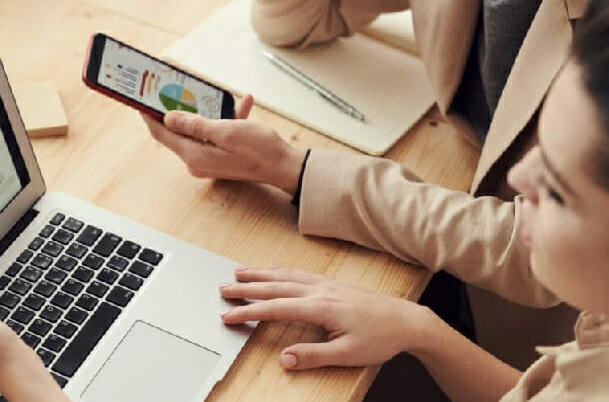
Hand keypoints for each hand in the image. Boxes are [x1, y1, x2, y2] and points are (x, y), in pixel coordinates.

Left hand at [141, 95, 305, 194]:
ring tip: (212, 93)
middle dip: (175, 109)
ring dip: (206, 111)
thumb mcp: (224, 131)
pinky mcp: (221, 156)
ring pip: (198, 130)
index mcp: (194, 155)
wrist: (286, 166)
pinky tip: (242, 103)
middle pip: (177, 131)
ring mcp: (209, 159)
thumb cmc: (259, 150)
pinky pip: (216, 134)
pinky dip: (226, 119)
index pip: (161, 134)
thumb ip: (194, 124)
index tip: (140, 99)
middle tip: (171, 88)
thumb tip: (167, 118)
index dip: (149, 115)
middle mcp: (197, 160)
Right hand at [219, 267, 431, 369]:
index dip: (248, 312)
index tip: (228, 315)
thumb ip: (313, 356)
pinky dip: (280, 270)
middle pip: (274, 286)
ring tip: (238, 272)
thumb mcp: (348, 354)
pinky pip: (299, 273)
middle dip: (246, 287)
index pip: (275, 308)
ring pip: (285, 275)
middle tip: (222, 289)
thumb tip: (283, 359)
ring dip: (259, 274)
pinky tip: (273, 270)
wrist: (408, 321)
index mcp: (320, 308)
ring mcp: (325, 285)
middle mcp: (319, 291)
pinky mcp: (332, 284)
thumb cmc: (381, 338)